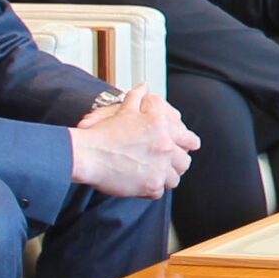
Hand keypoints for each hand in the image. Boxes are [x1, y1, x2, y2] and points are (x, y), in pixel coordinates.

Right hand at [68, 85, 198, 197]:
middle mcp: (166, 146)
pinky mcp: (151, 185)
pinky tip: (140, 184)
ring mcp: (160, 167)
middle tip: (166, 166)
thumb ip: (137, 98)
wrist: (88, 154)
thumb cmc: (103, 133)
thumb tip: (143, 85)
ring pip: (174, 179)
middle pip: (184, 162)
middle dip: (176, 165)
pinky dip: (151, 189)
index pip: (190, 140)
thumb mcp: (124, 110)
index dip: (188, 146)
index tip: (185, 149)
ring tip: (152, 176)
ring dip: (164, 178)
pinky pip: (159, 191)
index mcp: (163, 126)